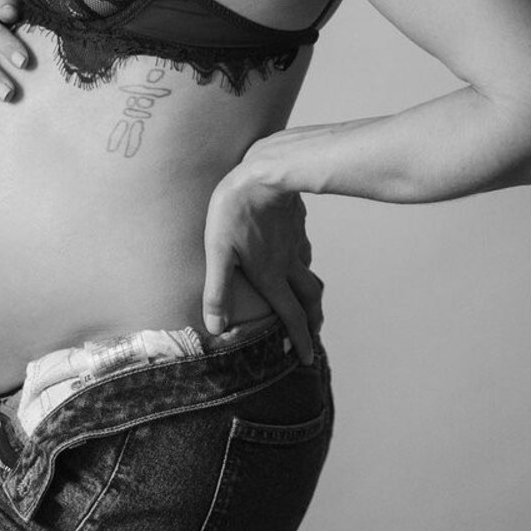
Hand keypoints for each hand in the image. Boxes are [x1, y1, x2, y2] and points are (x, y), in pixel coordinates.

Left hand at [202, 153, 323, 364]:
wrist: (265, 171)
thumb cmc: (236, 209)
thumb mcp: (218, 251)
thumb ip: (218, 290)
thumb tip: (217, 328)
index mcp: (271, 275)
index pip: (291, 316)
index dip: (300, 340)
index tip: (307, 359)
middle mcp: (288, 263)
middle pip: (309, 300)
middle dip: (312, 321)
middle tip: (313, 335)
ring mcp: (295, 242)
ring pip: (309, 273)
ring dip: (310, 293)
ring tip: (305, 300)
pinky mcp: (296, 222)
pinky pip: (304, 248)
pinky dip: (304, 261)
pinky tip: (295, 255)